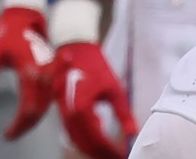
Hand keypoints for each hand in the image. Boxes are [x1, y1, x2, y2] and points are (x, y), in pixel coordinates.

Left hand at [0, 6, 55, 137]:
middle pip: (39, 111)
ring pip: (46, 105)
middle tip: (11, 134)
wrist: (24, 16)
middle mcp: (45, 76)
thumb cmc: (6, 32)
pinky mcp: (52, 72)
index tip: (7, 134)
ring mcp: (50, 74)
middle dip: (26, 126)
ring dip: (34, 119)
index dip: (19, 125)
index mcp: (30, 73)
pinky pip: (49, 96)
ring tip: (18, 127)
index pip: (28, 109)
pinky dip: (41, 108)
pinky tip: (30, 114)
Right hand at [53, 42, 136, 158]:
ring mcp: (63, 111)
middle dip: (100, 153)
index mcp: (81, 107)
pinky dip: (84, 139)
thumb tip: (133, 133)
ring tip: (108, 152)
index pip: (96, 139)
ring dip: (91, 149)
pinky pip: (72, 131)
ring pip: (76, 139)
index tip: (123, 154)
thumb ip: (123, 113)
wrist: (75, 48)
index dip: (110, 150)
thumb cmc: (96, 65)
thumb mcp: (114, 88)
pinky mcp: (62, 108)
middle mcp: (69, 112)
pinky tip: (98, 139)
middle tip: (116, 155)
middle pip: (84, 143)